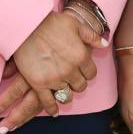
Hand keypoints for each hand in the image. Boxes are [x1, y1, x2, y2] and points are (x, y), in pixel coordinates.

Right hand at [0, 11, 102, 131]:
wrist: (27, 25)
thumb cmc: (51, 22)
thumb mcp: (76, 24)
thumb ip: (91, 36)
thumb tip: (104, 44)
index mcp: (81, 56)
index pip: (91, 74)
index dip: (87, 72)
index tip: (81, 70)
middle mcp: (70, 70)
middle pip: (80, 86)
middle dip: (77, 82)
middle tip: (71, 78)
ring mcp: (54, 78)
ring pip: (66, 95)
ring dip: (65, 93)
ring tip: (62, 90)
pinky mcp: (39, 83)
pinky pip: (48, 102)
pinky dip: (52, 108)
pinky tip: (54, 111)